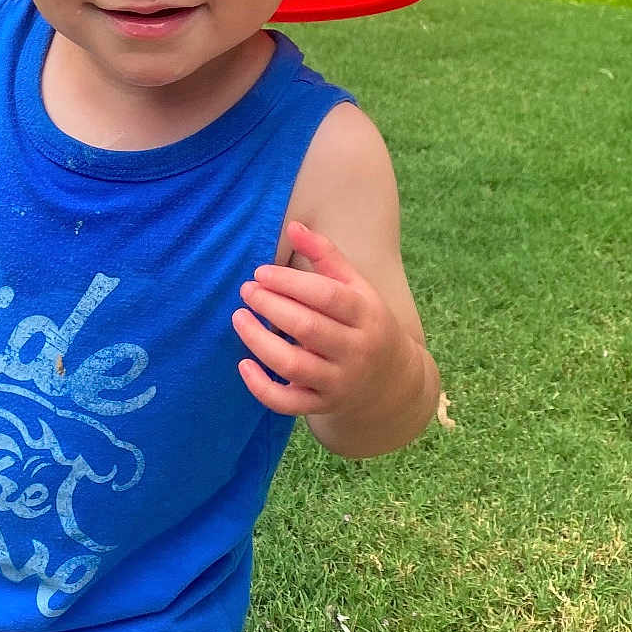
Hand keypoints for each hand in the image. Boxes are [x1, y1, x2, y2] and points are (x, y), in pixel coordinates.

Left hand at [232, 221, 418, 421]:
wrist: (392, 381)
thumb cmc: (365, 322)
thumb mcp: (356, 287)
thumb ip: (326, 255)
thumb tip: (294, 226)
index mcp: (366, 314)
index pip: (326, 296)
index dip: (290, 282)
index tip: (261, 272)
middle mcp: (355, 350)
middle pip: (308, 328)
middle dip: (270, 306)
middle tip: (247, 291)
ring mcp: (339, 382)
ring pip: (294, 366)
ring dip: (259, 341)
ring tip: (239, 318)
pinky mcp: (322, 405)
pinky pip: (288, 403)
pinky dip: (262, 387)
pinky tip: (243, 364)